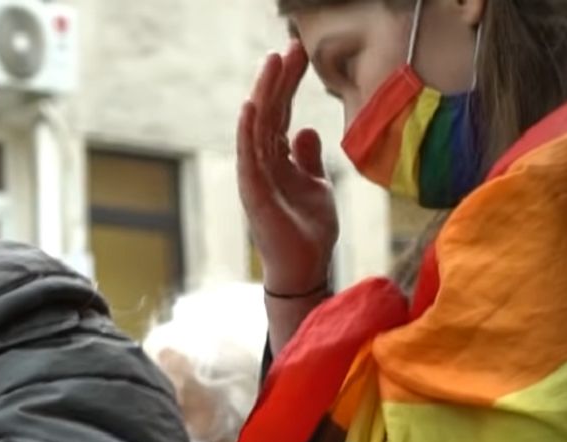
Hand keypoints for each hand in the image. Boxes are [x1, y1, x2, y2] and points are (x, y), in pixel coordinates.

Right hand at [238, 41, 338, 295]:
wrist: (306, 269)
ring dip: (264, 94)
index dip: (289, 83)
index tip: (299, 53)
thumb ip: (309, 159)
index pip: (281, 112)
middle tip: (290, 46)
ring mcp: (256, 177)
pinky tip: (252, 106)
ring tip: (272, 64)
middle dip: (279, 79)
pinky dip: (248, 132)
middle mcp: (263, 163)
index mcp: (278, 159)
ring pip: (258, 128)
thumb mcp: (317, 187)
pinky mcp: (254, 194)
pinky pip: (248, 158)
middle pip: (269, 113)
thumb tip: (307, 129)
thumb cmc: (309, 232)